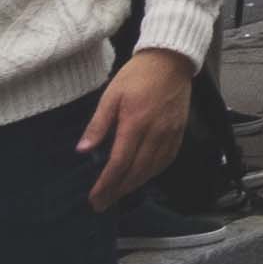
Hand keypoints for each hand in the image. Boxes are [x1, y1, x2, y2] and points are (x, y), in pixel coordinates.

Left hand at [78, 48, 192, 211]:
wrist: (171, 59)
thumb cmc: (137, 75)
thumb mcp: (111, 96)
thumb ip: (98, 124)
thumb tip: (82, 151)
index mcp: (136, 123)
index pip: (119, 163)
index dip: (106, 184)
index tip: (94, 198)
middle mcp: (156, 132)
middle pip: (137, 171)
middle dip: (118, 190)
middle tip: (102, 204)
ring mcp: (171, 132)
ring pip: (153, 168)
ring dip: (135, 184)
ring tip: (119, 193)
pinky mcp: (180, 130)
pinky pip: (168, 158)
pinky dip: (154, 172)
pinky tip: (143, 176)